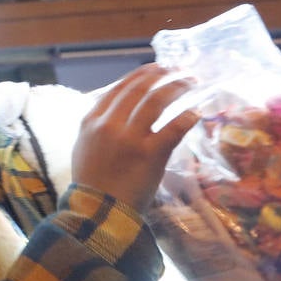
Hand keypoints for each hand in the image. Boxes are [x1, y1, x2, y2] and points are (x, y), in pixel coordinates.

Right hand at [71, 63, 199, 211]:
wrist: (98, 212)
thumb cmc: (93, 183)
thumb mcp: (84, 147)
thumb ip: (98, 127)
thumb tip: (117, 111)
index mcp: (91, 122)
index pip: (118, 88)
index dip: (140, 75)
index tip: (155, 69)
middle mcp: (109, 125)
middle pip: (138, 89)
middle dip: (160, 74)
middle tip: (178, 69)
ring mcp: (130, 138)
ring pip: (156, 101)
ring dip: (177, 87)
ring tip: (191, 82)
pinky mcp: (150, 153)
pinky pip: (174, 127)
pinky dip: (187, 116)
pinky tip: (196, 113)